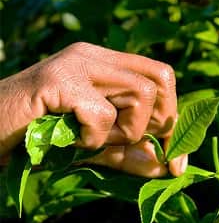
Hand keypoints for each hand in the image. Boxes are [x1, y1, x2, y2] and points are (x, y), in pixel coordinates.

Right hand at [0, 42, 186, 176]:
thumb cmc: (39, 139)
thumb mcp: (95, 145)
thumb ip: (131, 152)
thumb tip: (169, 167)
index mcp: (105, 63)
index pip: (161, 75)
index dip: (173, 117)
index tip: (175, 160)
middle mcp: (93, 55)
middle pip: (160, 79)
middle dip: (155, 122)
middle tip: (122, 142)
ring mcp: (76, 64)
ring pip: (141, 93)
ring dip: (122, 131)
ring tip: (88, 138)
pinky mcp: (60, 81)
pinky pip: (103, 114)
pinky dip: (92, 139)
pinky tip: (68, 139)